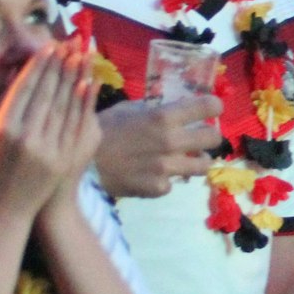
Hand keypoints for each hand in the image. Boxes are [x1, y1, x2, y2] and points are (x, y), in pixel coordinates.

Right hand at [0, 44, 94, 222]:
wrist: (4, 210)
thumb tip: (17, 73)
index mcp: (1, 129)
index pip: (24, 89)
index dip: (38, 66)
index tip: (48, 46)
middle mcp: (25, 137)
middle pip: (47, 93)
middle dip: (59, 65)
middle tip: (69, 43)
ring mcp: (46, 149)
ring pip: (63, 105)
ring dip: (73, 77)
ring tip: (80, 54)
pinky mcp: (62, 159)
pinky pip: (75, 124)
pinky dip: (82, 101)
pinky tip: (87, 82)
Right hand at [94, 95, 223, 197]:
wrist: (80, 165)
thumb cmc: (101, 131)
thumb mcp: (126, 109)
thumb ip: (152, 108)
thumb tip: (172, 104)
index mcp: (163, 117)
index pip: (208, 106)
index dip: (213, 106)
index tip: (211, 108)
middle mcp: (170, 142)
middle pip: (213, 138)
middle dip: (209, 136)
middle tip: (200, 137)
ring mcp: (166, 168)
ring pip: (203, 166)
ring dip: (197, 160)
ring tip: (187, 159)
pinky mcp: (158, 188)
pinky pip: (175, 183)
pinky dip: (168, 179)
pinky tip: (156, 174)